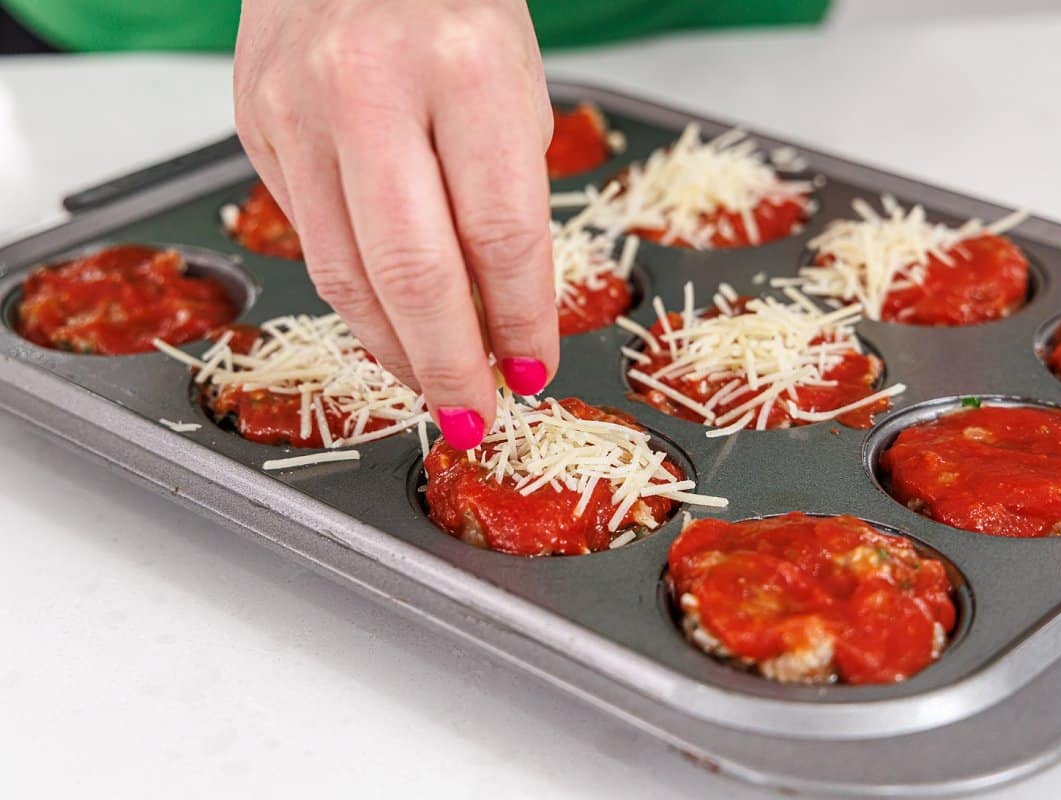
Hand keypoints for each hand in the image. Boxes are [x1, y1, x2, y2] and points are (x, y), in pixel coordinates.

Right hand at [233, 0, 557, 448]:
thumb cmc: (454, 9)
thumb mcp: (513, 91)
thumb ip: (502, 203)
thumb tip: (495, 324)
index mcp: (464, 67)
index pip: (500, 234)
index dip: (519, 322)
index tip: (532, 371)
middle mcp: (370, 84)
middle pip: (411, 272)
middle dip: (449, 365)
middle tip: (475, 414)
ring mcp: (297, 104)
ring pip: (344, 273)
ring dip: (395, 349)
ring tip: (433, 383)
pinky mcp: (253, 121)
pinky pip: (311, 239)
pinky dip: (357, 298)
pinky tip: (389, 323)